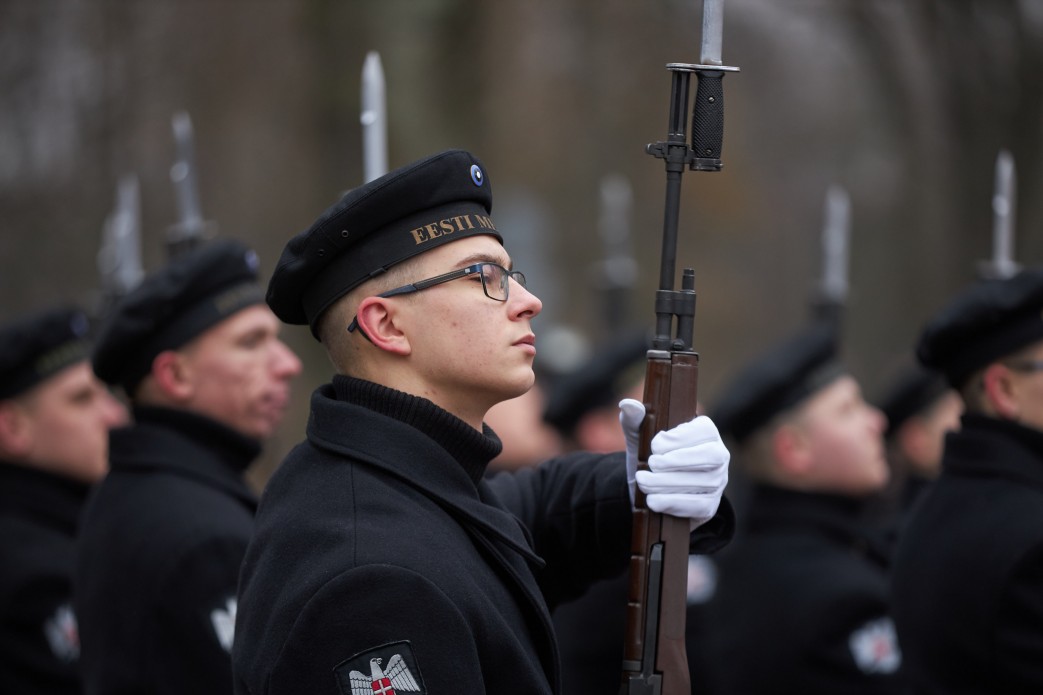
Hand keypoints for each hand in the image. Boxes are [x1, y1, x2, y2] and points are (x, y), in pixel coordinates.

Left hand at [618, 398, 729, 529]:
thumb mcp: (639, 437)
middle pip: (711, 456)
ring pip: (703, 482)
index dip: (681, 437)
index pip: (704, 430)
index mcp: (705, 432)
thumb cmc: (649, 455)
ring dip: (669, 483)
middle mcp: (718, 455)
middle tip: (651, 463)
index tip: (655, 444)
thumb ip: (634, 420)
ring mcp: (717, 482)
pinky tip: (653, 500)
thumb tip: (628, 404)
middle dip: (679, 460)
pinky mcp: (709, 505)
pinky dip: (673, 503)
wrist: (649, 489)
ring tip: (643, 481)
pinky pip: (698, 505)